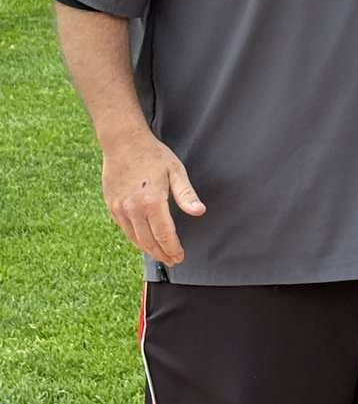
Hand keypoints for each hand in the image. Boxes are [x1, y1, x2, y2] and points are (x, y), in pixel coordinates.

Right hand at [102, 129, 205, 265]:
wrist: (123, 142)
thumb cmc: (153, 155)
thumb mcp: (175, 171)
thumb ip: (186, 194)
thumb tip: (199, 212)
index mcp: (152, 201)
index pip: (165, 235)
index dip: (173, 248)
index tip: (180, 256)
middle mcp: (134, 209)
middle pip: (149, 241)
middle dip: (162, 254)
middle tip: (173, 260)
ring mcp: (120, 209)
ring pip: (136, 239)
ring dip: (149, 250)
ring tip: (161, 255)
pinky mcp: (112, 207)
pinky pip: (125, 230)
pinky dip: (136, 239)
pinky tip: (145, 240)